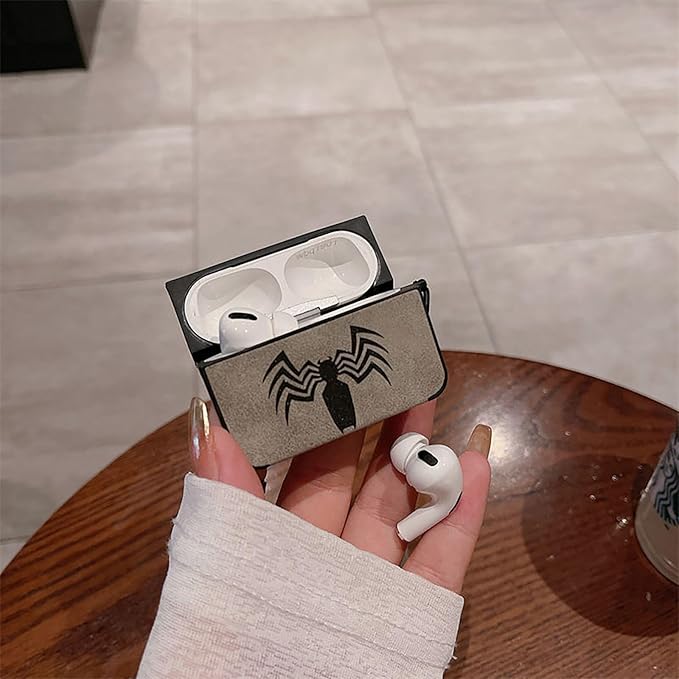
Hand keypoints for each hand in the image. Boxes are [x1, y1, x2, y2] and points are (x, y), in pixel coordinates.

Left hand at [189, 398, 490, 592]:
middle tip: (378, 371)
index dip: (306, 420)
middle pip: (346, 477)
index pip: (285, 468)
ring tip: (429, 399)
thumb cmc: (227, 662)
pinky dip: (463, 509)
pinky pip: (443, 556)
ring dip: (416, 452)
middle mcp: (317, 559)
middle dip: (365, 423)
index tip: (322, 373)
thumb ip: (219, 498)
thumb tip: (207, 420)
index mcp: (264, 545)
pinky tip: (476, 461)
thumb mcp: (216, 571)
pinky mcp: (411, 616)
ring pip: (398, 506)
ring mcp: (367, 584)